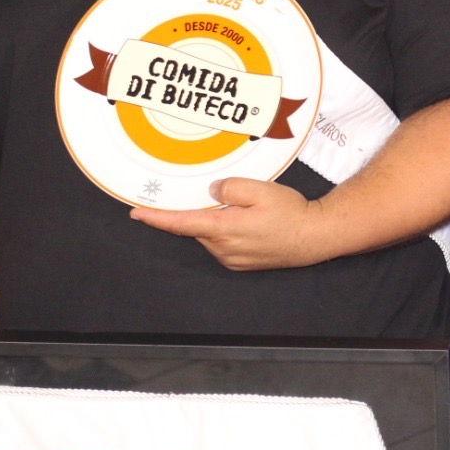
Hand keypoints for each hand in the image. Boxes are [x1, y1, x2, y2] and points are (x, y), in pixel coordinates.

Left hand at [128, 178, 326, 270]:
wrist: (313, 237)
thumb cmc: (289, 214)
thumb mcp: (259, 190)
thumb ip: (229, 188)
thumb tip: (212, 191)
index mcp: (223, 230)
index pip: (180, 223)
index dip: (156, 218)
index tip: (136, 213)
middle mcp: (222, 249)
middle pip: (196, 225)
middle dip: (200, 210)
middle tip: (221, 195)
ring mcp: (231, 258)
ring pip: (210, 233)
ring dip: (216, 219)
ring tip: (246, 208)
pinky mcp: (240, 262)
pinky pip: (222, 241)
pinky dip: (226, 229)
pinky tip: (248, 220)